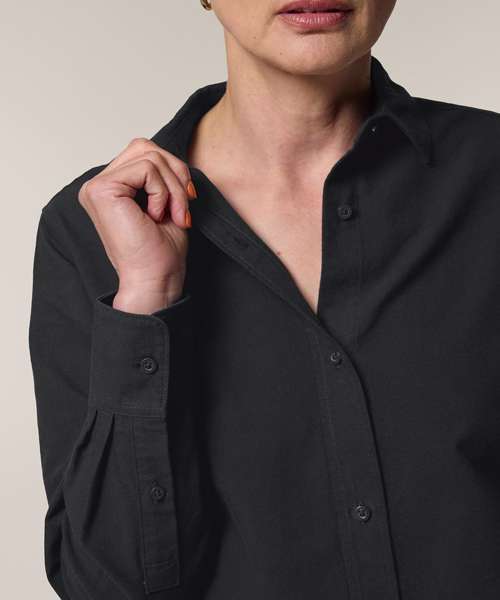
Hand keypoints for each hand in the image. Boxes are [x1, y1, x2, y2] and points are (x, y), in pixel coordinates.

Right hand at [78, 137, 196, 312]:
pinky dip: (163, 192)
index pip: (144, 152)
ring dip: (173, 188)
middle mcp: (98, 185)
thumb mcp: (167, 203)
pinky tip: (158, 216)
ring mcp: (96, 187)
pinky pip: (146, 169)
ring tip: (174, 215)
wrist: (155, 280)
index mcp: (112, 188)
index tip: (187, 200)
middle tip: (183, 208)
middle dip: (175, 174)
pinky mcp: (102, 191)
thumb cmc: (161, 252)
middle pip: (145, 147)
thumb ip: (162, 175)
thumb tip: (173, 156)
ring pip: (150, 156)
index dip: (173, 170)